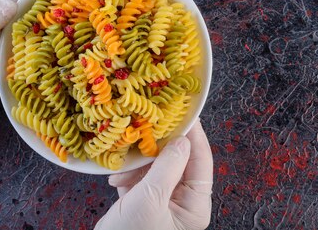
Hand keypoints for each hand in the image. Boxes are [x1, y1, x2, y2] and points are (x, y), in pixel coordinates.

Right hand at [96, 119, 213, 229]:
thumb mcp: (150, 200)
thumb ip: (168, 167)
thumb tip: (182, 139)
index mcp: (194, 205)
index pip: (201, 160)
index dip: (194, 134)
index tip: (184, 112)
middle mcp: (183, 203)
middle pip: (179, 160)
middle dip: (160, 146)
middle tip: (149, 126)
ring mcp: (163, 202)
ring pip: (158, 166)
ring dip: (140, 161)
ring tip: (125, 162)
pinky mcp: (143, 203)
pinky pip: (141, 178)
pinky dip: (129, 173)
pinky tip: (116, 176)